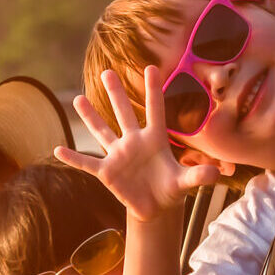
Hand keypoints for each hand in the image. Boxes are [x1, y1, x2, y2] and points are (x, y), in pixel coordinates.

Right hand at [52, 66, 222, 222]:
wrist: (155, 207)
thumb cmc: (171, 189)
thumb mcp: (185, 183)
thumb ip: (198, 176)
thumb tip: (217, 173)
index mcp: (154, 139)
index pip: (155, 110)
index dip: (153, 90)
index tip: (151, 67)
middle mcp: (134, 142)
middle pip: (123, 113)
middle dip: (115, 93)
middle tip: (107, 72)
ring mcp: (118, 155)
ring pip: (102, 131)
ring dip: (90, 117)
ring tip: (78, 99)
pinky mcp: (107, 172)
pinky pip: (87, 163)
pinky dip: (73, 158)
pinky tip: (57, 150)